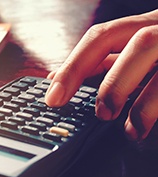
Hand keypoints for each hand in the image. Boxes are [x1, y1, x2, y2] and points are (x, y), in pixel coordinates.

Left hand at [45, 9, 157, 140]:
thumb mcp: (137, 48)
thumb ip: (105, 60)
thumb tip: (58, 77)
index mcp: (146, 23)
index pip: (101, 37)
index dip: (74, 66)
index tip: (52, 96)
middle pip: (140, 43)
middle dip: (114, 82)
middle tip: (101, 113)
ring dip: (144, 103)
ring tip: (130, 129)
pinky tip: (148, 128)